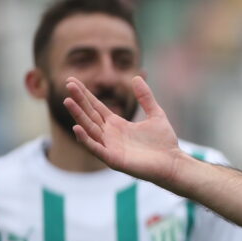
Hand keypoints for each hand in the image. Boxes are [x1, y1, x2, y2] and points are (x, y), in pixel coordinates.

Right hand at [65, 76, 186, 183]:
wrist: (173, 163)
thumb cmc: (164, 142)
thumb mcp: (156, 114)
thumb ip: (146, 97)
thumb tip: (136, 77)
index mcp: (117, 124)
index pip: (96, 107)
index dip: (85, 94)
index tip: (72, 81)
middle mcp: (109, 135)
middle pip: (90, 115)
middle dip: (78, 100)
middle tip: (68, 84)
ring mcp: (110, 147)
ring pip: (89, 129)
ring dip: (78, 116)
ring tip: (68, 101)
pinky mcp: (113, 159)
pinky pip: (96, 149)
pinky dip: (86, 139)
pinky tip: (77, 128)